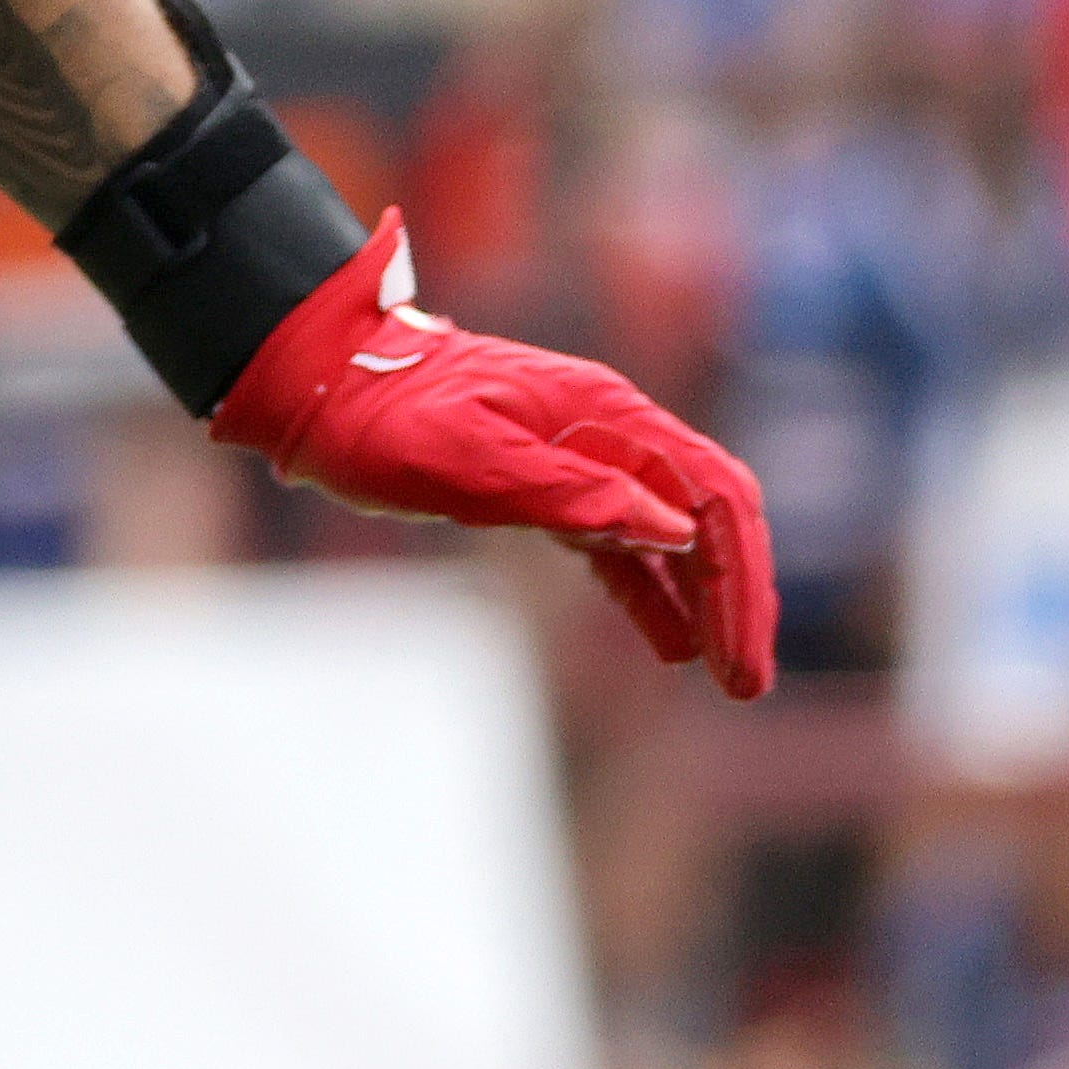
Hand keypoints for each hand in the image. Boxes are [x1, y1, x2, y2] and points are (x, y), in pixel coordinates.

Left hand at [212, 211, 778, 697]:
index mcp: (607, 415)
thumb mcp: (466, 459)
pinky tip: (671, 646)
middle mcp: (609, 432)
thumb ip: (567, 492)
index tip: (743, 655)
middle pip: (710, 517)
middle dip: (737, 600)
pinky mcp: (549, 487)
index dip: (740, 579)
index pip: (713, 497)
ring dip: (705, 604)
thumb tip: (672, 528)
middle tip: (747, 684)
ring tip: (727, 678)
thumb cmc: (384, 415)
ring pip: (675, 535)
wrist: (321, 384)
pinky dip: (652, 593)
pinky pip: (621, 545)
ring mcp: (584, 458)